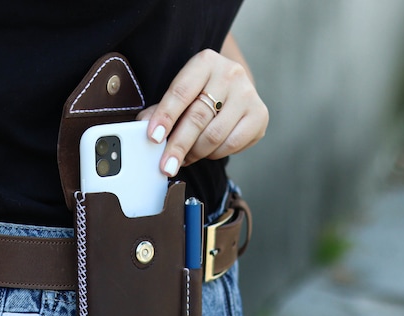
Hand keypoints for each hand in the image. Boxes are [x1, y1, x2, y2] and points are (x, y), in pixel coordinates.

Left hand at [137, 49, 268, 176]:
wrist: (233, 89)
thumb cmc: (200, 92)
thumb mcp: (180, 93)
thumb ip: (161, 109)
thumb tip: (142, 127)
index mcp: (205, 62)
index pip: (181, 92)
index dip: (165, 116)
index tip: (153, 138)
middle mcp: (230, 73)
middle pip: (199, 117)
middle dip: (179, 145)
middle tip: (166, 165)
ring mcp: (248, 94)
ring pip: (215, 135)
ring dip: (195, 153)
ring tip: (184, 158)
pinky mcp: (260, 115)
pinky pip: (232, 144)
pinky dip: (214, 154)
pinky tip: (205, 152)